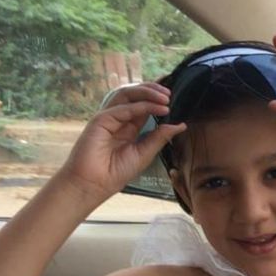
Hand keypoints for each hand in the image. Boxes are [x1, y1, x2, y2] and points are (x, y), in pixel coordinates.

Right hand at [59, 85, 185, 201]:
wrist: (94, 184)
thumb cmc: (115, 172)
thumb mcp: (145, 153)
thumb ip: (160, 137)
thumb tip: (181, 125)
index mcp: (128, 127)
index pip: (143, 106)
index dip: (157, 100)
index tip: (173, 100)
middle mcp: (118, 119)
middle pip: (134, 96)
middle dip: (153, 91)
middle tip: (169, 94)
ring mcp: (108, 118)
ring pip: (127, 95)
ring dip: (148, 93)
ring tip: (165, 98)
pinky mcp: (101, 120)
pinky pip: (124, 108)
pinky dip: (142, 106)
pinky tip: (157, 108)